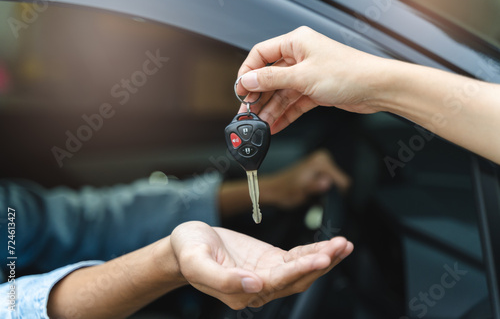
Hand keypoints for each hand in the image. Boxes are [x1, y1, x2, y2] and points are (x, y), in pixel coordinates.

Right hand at [170, 221, 352, 309]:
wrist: (187, 244)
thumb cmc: (188, 253)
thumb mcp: (198, 263)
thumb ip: (223, 279)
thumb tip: (254, 286)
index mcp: (242, 292)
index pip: (278, 282)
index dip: (301, 269)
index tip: (321, 257)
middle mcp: (259, 288)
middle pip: (298, 278)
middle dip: (322, 263)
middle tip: (341, 247)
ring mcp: (267, 274)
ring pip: (302, 270)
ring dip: (324, 258)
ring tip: (344, 245)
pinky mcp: (271, 261)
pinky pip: (297, 257)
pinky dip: (314, 251)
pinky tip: (330, 245)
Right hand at [236, 26, 384, 133]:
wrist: (376, 88)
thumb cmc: (348, 73)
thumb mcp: (302, 76)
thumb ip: (271, 79)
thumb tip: (247, 80)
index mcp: (296, 43)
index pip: (261, 54)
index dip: (247, 72)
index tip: (240, 89)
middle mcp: (300, 57)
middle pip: (270, 77)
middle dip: (258, 96)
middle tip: (248, 112)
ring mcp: (308, 75)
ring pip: (281, 93)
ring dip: (271, 110)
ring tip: (260, 124)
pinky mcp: (315, 91)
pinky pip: (293, 103)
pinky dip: (285, 114)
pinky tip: (275, 125)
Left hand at [262, 149, 350, 208]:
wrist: (274, 189)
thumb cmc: (285, 191)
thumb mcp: (301, 192)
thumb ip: (315, 186)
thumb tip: (327, 182)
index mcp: (320, 162)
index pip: (343, 181)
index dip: (337, 195)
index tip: (325, 199)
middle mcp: (322, 158)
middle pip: (341, 182)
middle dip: (331, 193)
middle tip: (315, 197)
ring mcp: (321, 162)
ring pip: (336, 183)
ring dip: (327, 192)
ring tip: (312, 194)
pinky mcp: (320, 167)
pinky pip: (331, 182)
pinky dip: (324, 189)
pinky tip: (313, 192)